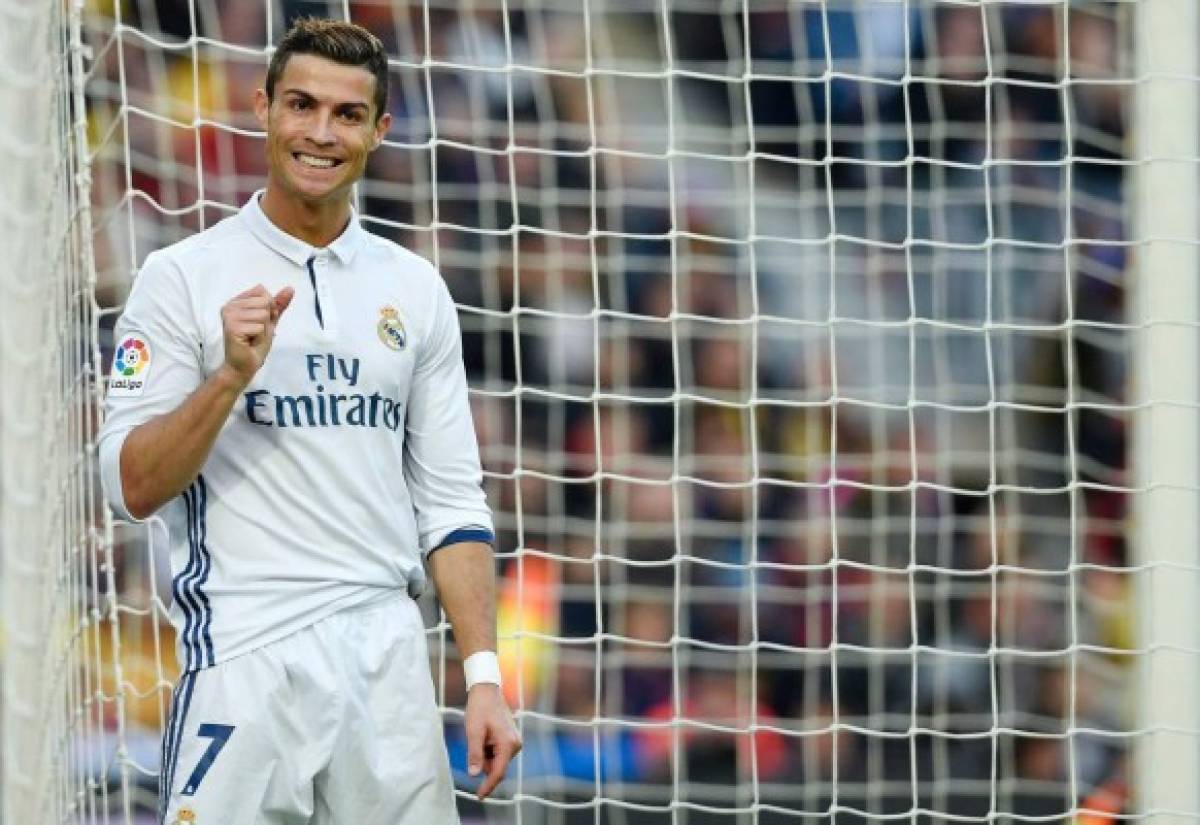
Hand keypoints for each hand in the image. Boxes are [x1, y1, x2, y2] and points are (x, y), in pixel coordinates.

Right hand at [220, 285, 293, 385]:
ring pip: (263, 314)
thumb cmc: (255, 343)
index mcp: (236, 301)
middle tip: (255, 332)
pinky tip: (249, 342)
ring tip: (252, 337)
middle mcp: (229, 306)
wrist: (245, 365)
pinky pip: (259, 327)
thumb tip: (290, 288)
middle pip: (264, 302)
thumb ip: (278, 304)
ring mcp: (229, 316)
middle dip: (266, 320)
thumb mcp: (270, 321)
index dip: (268, 308)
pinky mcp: (232, 328)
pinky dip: (259, 337)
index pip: (262, 291)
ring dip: (263, 329)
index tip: (258, 322)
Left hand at [464, 683, 520, 799]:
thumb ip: (475, 754)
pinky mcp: (512, 739)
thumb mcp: (473, 732)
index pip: (498, 772)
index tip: (479, 796)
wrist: (487, 690)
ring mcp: (515, 741)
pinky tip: (484, 734)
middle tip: (475, 740)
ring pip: (496, 760)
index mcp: (508, 744)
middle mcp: (516, 744)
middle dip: (483, 761)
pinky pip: (498, 753)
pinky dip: (488, 749)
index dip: (488, 786)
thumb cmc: (480, 709)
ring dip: (485, 754)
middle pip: (496, 767)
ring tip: (480, 734)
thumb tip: (474, 775)